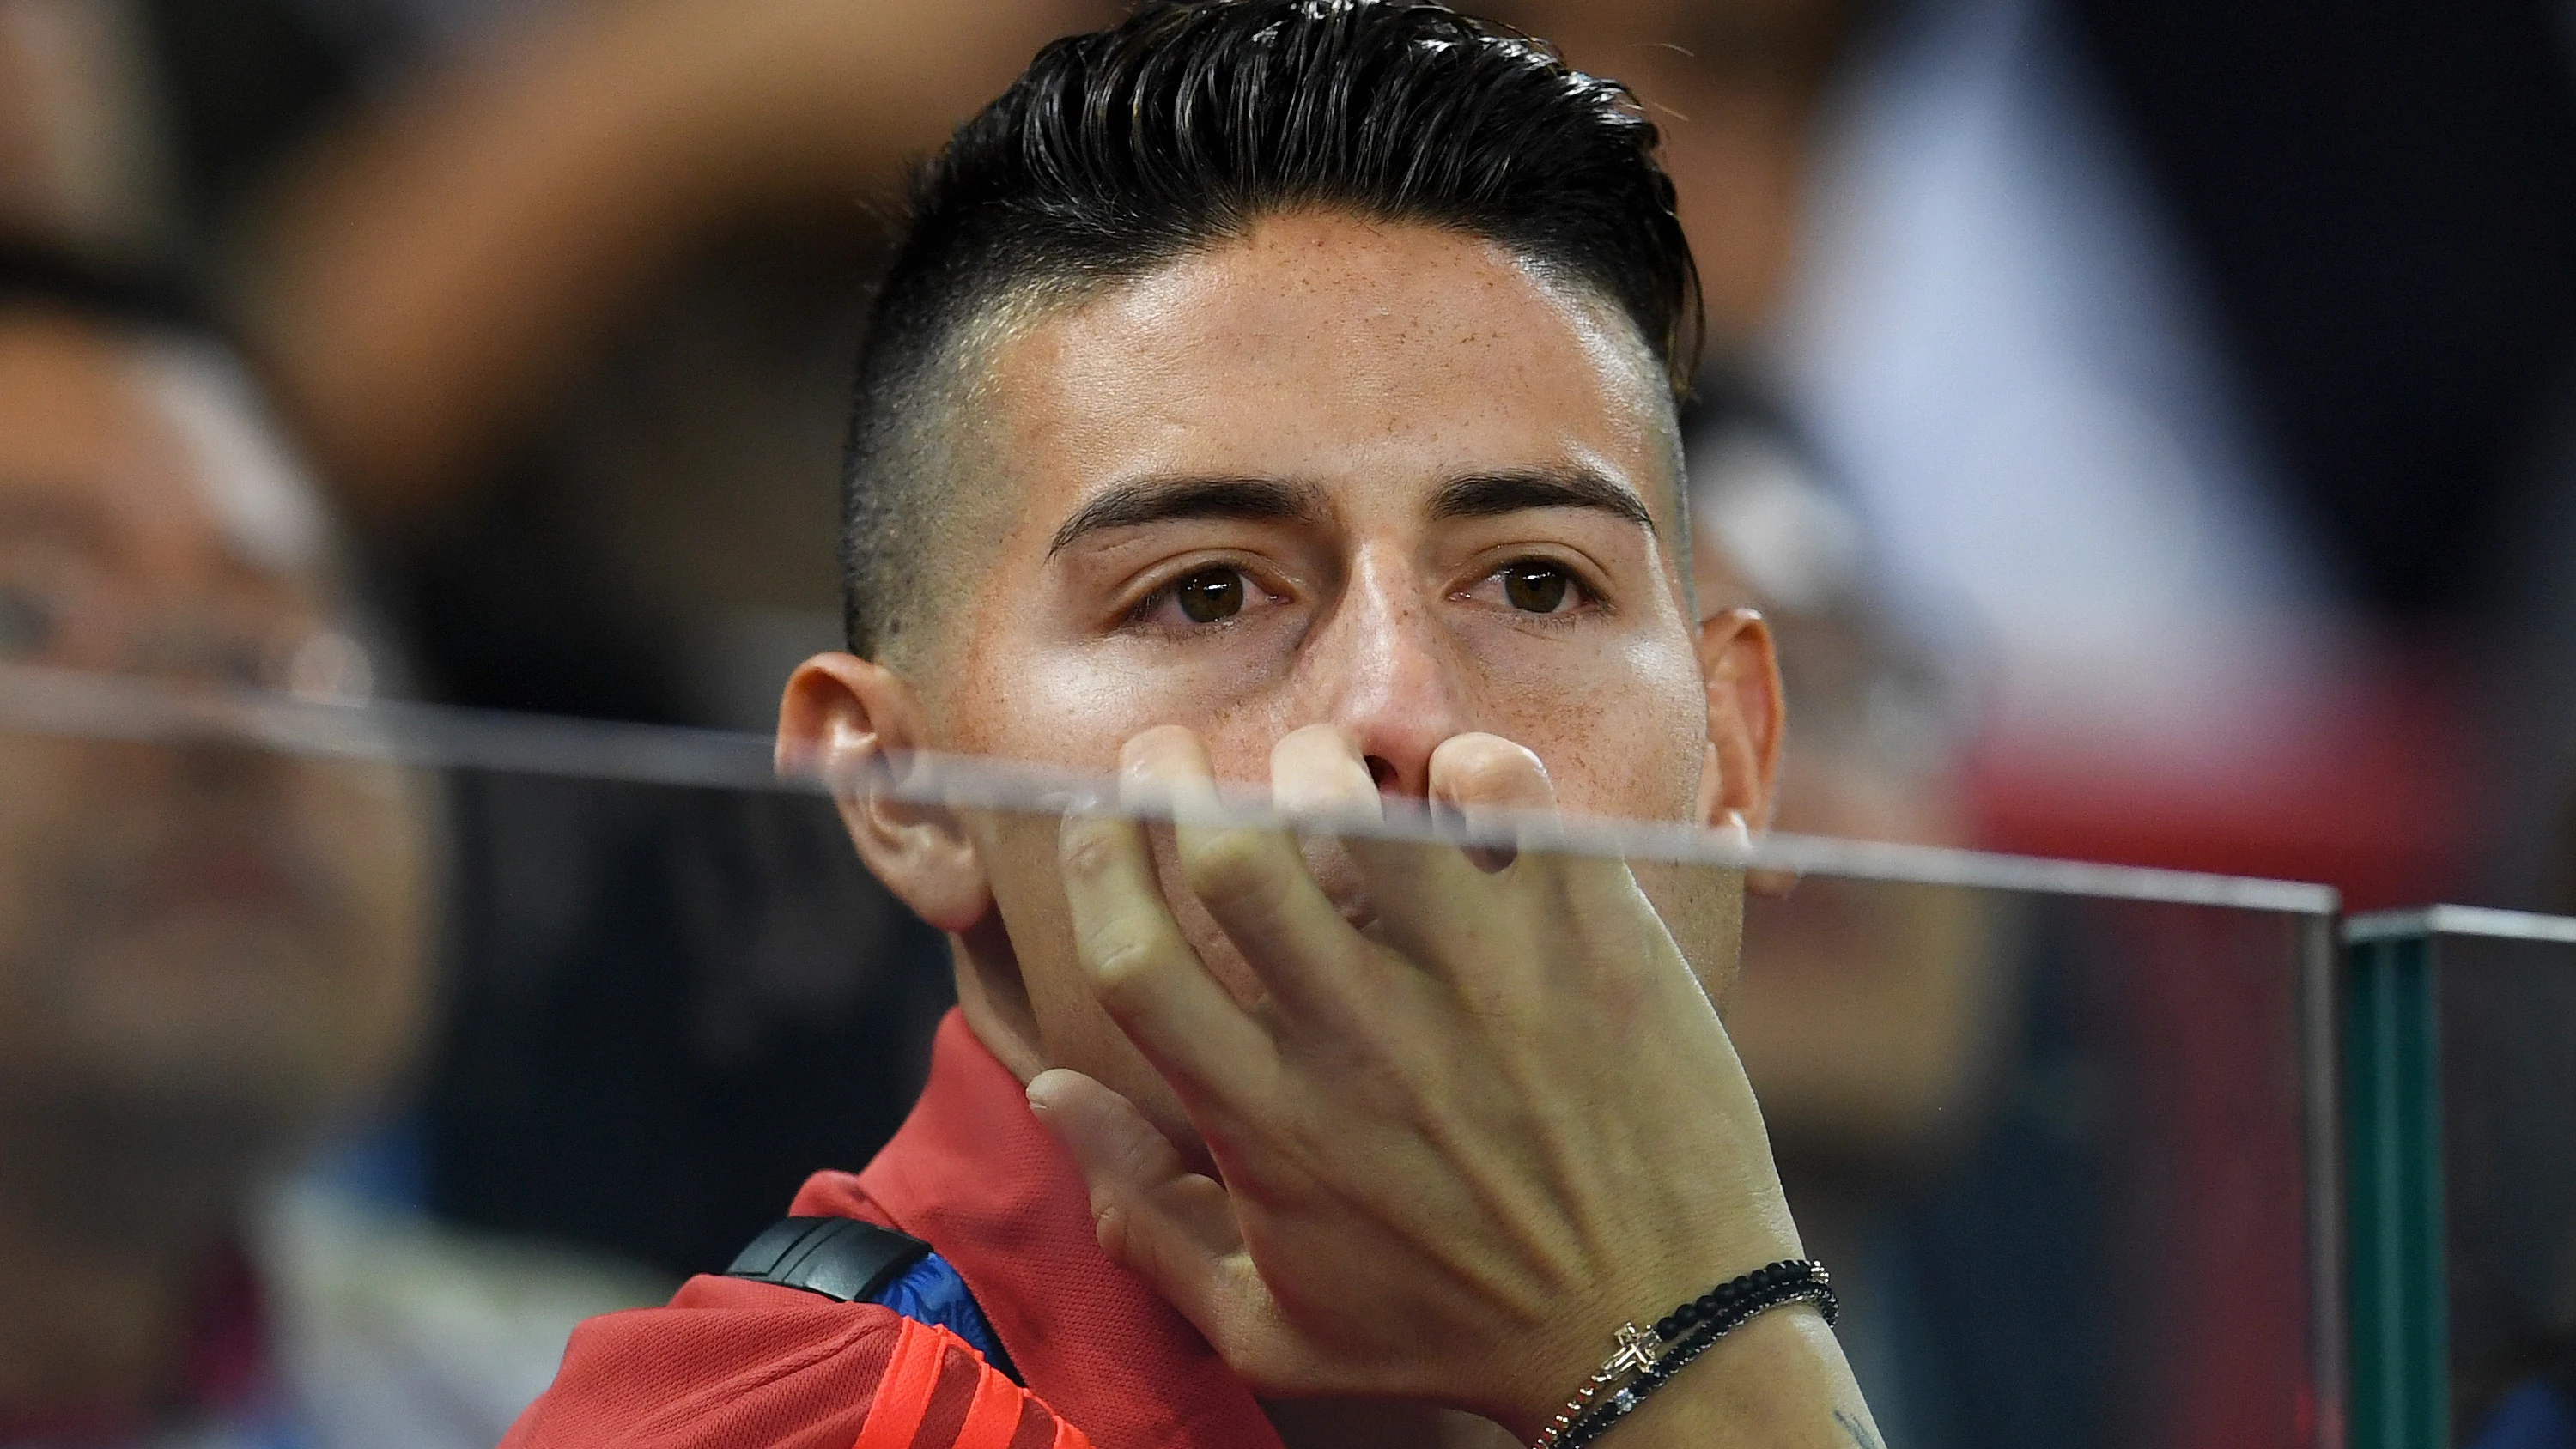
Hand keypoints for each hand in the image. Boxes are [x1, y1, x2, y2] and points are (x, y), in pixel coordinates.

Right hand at [1029, 723, 1804, 1437]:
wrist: (1660, 1336)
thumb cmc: (1460, 1335)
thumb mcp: (1273, 1327)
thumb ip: (1145, 1219)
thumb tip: (1046, 1092)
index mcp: (1270, 1124)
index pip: (1128, 957)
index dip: (1091, 858)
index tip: (1098, 809)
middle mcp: (1362, 1042)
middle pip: (1225, 853)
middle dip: (1173, 772)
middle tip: (1179, 753)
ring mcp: (1479, 981)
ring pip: (1356, 805)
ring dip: (1315, 761)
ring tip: (1321, 771)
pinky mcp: (1586, 936)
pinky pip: (1509, 791)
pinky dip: (1470, 763)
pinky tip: (1459, 790)